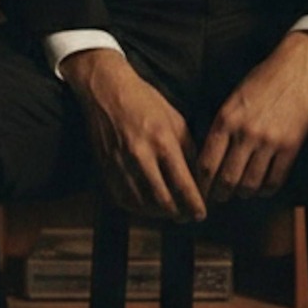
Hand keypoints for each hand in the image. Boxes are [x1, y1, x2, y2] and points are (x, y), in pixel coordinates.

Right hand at [59, 50, 206, 223]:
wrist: (107, 91)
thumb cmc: (144, 101)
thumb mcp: (176, 120)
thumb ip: (188, 149)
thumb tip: (198, 176)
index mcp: (163, 142)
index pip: (183, 185)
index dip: (194, 205)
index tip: (201, 214)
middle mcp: (141, 157)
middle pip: (163, 201)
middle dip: (179, 214)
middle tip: (187, 217)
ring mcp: (121, 164)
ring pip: (142, 204)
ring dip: (159, 214)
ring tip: (170, 213)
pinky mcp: (106, 168)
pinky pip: (123, 198)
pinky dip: (138, 207)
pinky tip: (147, 206)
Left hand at [197, 30, 307, 202]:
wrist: (298, 69)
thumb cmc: (262, 81)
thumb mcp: (232, 99)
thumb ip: (221, 127)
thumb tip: (208, 159)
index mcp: (226, 119)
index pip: (206, 163)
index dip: (200, 184)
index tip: (199, 191)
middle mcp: (246, 133)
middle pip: (226, 179)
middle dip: (219, 194)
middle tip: (218, 197)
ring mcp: (270, 141)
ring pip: (250, 184)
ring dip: (243, 193)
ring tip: (240, 191)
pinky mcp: (291, 146)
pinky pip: (275, 180)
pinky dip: (266, 189)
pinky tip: (262, 187)